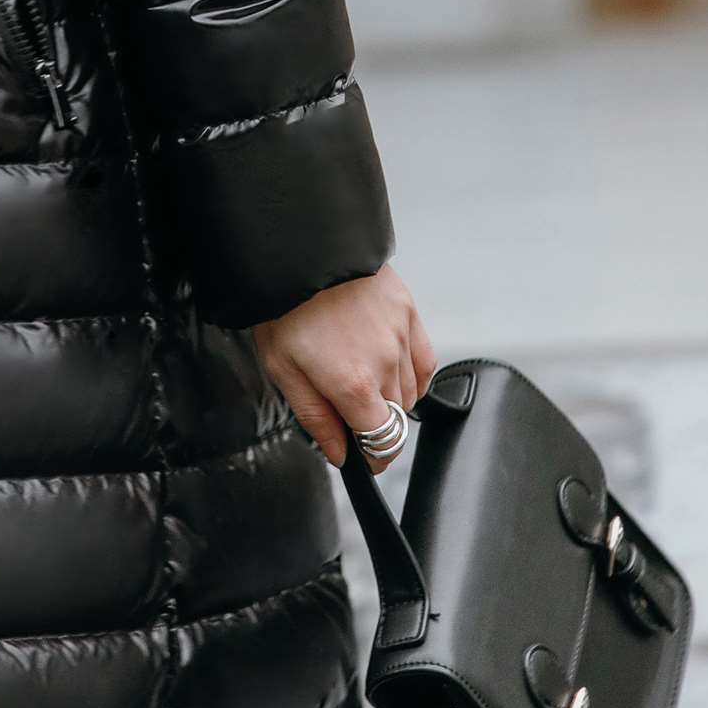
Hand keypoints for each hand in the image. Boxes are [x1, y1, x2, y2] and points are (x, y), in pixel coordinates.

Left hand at [252, 263, 436, 469]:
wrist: (301, 248)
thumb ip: (315, 417)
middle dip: (376, 428)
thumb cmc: (285, 306)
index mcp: (354, 384)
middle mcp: (386, 364)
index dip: (374, 459)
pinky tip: (393, 372)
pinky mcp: (408, 311)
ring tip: (360, 384)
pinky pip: (424, 360)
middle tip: (350, 418)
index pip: (383, 443)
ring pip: (410, 391)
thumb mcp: (282, 368)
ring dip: (391, 400)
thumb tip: (340, 453)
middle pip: (396, 419)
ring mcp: (402, 336)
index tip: (364, 460)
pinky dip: (413, 375)